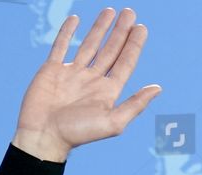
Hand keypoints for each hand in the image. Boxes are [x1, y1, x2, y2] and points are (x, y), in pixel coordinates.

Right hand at [13, 7, 161, 162]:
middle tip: (130, 13)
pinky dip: (67, 32)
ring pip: (89, 45)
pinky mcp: (52, 70)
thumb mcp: (112, 122)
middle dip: (121, 32)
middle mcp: (92, 80)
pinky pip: (61, 46)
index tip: (142, 28)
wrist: (43, 136)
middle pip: (110, 50)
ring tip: (110, 11)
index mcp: (107, 92)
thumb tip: (157, 88)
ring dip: (100, 28)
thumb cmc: (77, 133)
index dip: (134, 45)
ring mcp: (72, 73)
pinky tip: (75, 20)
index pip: (125, 62)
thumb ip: (135, 105)